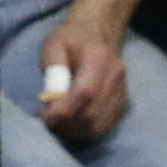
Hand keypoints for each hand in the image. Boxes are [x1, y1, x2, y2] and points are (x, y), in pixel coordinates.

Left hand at [38, 17, 129, 144]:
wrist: (96, 35)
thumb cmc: (70, 40)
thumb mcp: (53, 46)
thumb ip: (53, 71)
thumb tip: (52, 99)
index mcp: (99, 56)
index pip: (86, 92)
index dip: (64, 110)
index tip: (45, 117)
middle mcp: (116, 75)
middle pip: (93, 112)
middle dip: (66, 124)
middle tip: (46, 122)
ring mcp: (122, 91)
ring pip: (99, 125)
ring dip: (73, 131)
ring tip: (55, 124)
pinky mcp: (121, 104)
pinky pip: (103, 127)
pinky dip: (84, 131)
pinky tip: (69, 125)